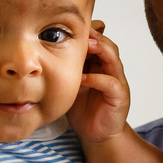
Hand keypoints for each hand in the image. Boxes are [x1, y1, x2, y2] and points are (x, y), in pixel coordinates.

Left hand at [68, 25, 130, 142]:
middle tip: (81, 31)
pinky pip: (110, 83)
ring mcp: (117, 83)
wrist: (95, 134)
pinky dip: (97, 78)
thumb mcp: (71, 84)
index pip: (98, 43)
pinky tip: (83, 78)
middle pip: (108, 46)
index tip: (71, 27)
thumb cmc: (83, 109)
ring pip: (113, 59)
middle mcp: (111, 71)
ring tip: (87, 46)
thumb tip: (43, 52)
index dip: (88, 34)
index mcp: (100, 65)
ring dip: (101, 50)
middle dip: (95, 37)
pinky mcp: (119, 97)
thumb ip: (65, 68)